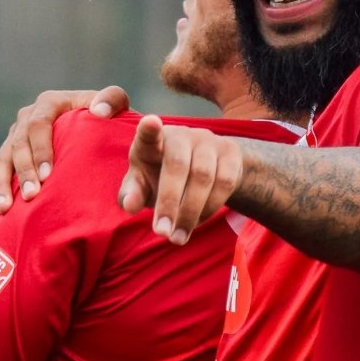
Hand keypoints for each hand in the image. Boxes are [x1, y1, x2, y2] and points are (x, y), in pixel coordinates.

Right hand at [0, 85, 130, 220]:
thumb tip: (99, 111)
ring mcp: (14, 138)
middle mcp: (27, 118)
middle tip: (31, 197)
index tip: (48, 175)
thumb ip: (112, 99)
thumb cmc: (108, 116)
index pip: (38, 125)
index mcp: (49, 103)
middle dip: (23, 173)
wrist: (95, 127)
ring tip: (4, 210)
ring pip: (1, 162)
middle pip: (17, 145)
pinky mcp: (9, 157)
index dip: (41, 150)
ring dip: (1, 187)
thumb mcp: (116, 102)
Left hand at [119, 116, 242, 244]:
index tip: (150, 123)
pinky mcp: (230, 152)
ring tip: (178, 237)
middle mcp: (181, 135)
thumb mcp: (142, 185)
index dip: (149, 128)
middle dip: (169, 202)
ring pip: (204, 177)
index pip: (148, 132)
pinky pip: (224, 183)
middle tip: (162, 232)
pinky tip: (197, 222)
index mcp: (152, 141)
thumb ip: (132, 194)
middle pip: (177, 165)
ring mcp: (208, 140)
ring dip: (190, 212)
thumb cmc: (161, 177)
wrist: (206, 170)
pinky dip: (210, 208)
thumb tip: (129, 205)